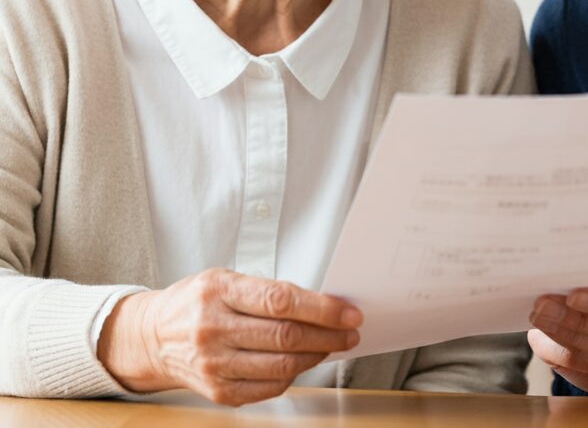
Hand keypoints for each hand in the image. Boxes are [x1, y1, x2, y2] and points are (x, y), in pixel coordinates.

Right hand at [97, 268, 361, 405]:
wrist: (153, 337)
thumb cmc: (197, 301)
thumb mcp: (226, 278)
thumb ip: (269, 291)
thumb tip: (321, 305)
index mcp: (219, 292)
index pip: (281, 301)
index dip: (322, 308)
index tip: (349, 312)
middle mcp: (213, 329)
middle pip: (285, 336)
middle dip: (328, 335)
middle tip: (350, 331)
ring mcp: (213, 365)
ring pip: (280, 366)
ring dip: (316, 357)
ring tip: (332, 346)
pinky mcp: (217, 392)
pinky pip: (267, 388)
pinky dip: (293, 376)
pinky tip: (303, 362)